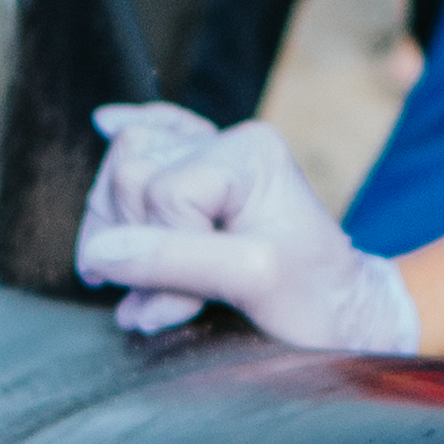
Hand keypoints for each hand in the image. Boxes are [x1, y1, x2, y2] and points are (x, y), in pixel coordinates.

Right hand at [76, 103, 421, 350]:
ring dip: (120, 232)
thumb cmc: (313, 303)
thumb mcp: (251, 282)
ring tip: (146, 284)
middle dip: (133, 246)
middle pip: (129, 172)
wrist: (343, 317)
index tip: (189, 300)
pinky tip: (106, 125)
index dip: (162, 252)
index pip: (159, 190)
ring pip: (122, 168)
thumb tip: (100, 254)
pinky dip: (125, 138)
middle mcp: (230, 144)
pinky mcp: (202, 175)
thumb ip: (176, 261)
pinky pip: (148, 135)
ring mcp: (214, 155)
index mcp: (249, 153)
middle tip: (164, 300)